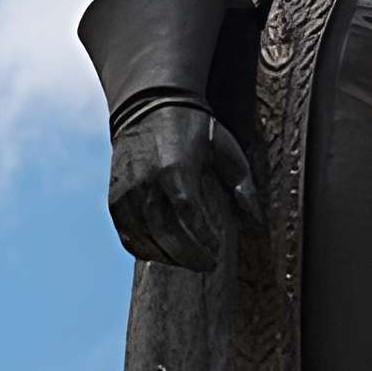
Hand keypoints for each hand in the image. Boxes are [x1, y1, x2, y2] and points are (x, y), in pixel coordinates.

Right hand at [107, 100, 261, 270]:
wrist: (148, 105)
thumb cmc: (194, 127)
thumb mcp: (226, 149)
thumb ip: (244, 187)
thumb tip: (257, 224)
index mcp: (174, 169)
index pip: (188, 215)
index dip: (203, 240)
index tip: (218, 252)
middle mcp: (146, 182)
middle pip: (166, 233)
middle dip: (189, 256)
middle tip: (207, 265)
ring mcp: (127, 191)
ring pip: (145, 239)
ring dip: (169, 257)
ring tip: (188, 263)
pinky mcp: (115, 197)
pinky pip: (127, 235)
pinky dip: (145, 251)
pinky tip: (163, 255)